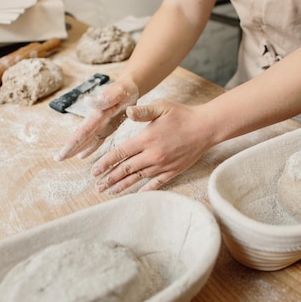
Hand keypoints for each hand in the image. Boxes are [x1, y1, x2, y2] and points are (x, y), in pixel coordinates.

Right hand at [55, 79, 138, 160]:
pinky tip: (82, 155)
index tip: (61, 154)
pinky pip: (97, 139)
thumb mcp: (117, 93)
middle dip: (69, 148)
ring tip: (65, 158)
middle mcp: (96, 120)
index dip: (71, 144)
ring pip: (86, 139)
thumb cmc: (124, 89)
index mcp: (97, 114)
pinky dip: (89, 147)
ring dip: (76, 148)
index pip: (82, 132)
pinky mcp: (108, 126)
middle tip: (57, 159)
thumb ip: (104, 99)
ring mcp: (101, 124)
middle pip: (81, 137)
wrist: (129, 85)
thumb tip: (87, 101)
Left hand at [92, 100, 212, 193]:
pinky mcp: (173, 171)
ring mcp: (163, 165)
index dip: (106, 162)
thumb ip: (143, 111)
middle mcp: (152, 155)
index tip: (94, 170)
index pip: (121, 153)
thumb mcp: (162, 107)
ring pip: (138, 178)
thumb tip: (127, 111)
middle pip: (126, 169)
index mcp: (146, 139)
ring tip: (109, 191)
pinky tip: (136, 194)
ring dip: (122, 185)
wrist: (206, 128)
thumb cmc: (182, 115)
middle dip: (109, 178)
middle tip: (97, 186)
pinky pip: (156, 183)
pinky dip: (145, 190)